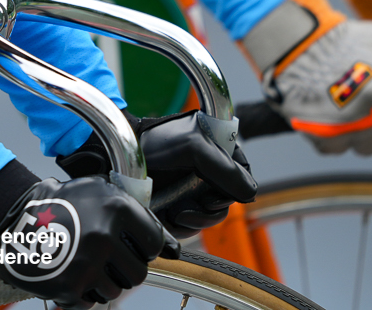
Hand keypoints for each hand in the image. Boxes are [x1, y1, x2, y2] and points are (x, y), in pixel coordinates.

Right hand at [0, 175, 174, 305]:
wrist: (15, 225)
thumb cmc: (63, 206)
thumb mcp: (99, 194)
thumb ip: (140, 217)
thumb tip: (174, 251)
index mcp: (116, 208)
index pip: (153, 242)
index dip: (141, 245)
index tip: (126, 242)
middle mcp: (104, 236)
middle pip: (138, 272)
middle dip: (124, 268)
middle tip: (103, 256)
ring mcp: (87, 264)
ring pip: (117, 291)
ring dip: (104, 282)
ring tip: (84, 264)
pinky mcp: (70, 288)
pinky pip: (93, 304)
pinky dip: (83, 295)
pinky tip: (70, 275)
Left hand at [55, 111, 256, 237]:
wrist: (122, 161)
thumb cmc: (154, 145)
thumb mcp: (193, 148)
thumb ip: (225, 168)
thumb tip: (249, 193)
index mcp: (217, 148)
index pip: (243, 173)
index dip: (236, 187)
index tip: (217, 193)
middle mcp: (208, 170)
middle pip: (228, 201)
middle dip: (211, 209)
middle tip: (195, 206)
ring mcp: (194, 189)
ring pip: (211, 217)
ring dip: (196, 219)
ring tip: (178, 211)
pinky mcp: (180, 205)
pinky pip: (192, 225)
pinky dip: (183, 225)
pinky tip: (171, 216)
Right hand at [243, 0, 371, 156]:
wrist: (298, 42)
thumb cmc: (348, 39)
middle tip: (370, 105)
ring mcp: (358, 125)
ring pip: (369, 147)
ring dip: (360, 133)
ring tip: (346, 108)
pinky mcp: (329, 137)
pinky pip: (338, 149)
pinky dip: (332, 136)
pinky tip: (327, 113)